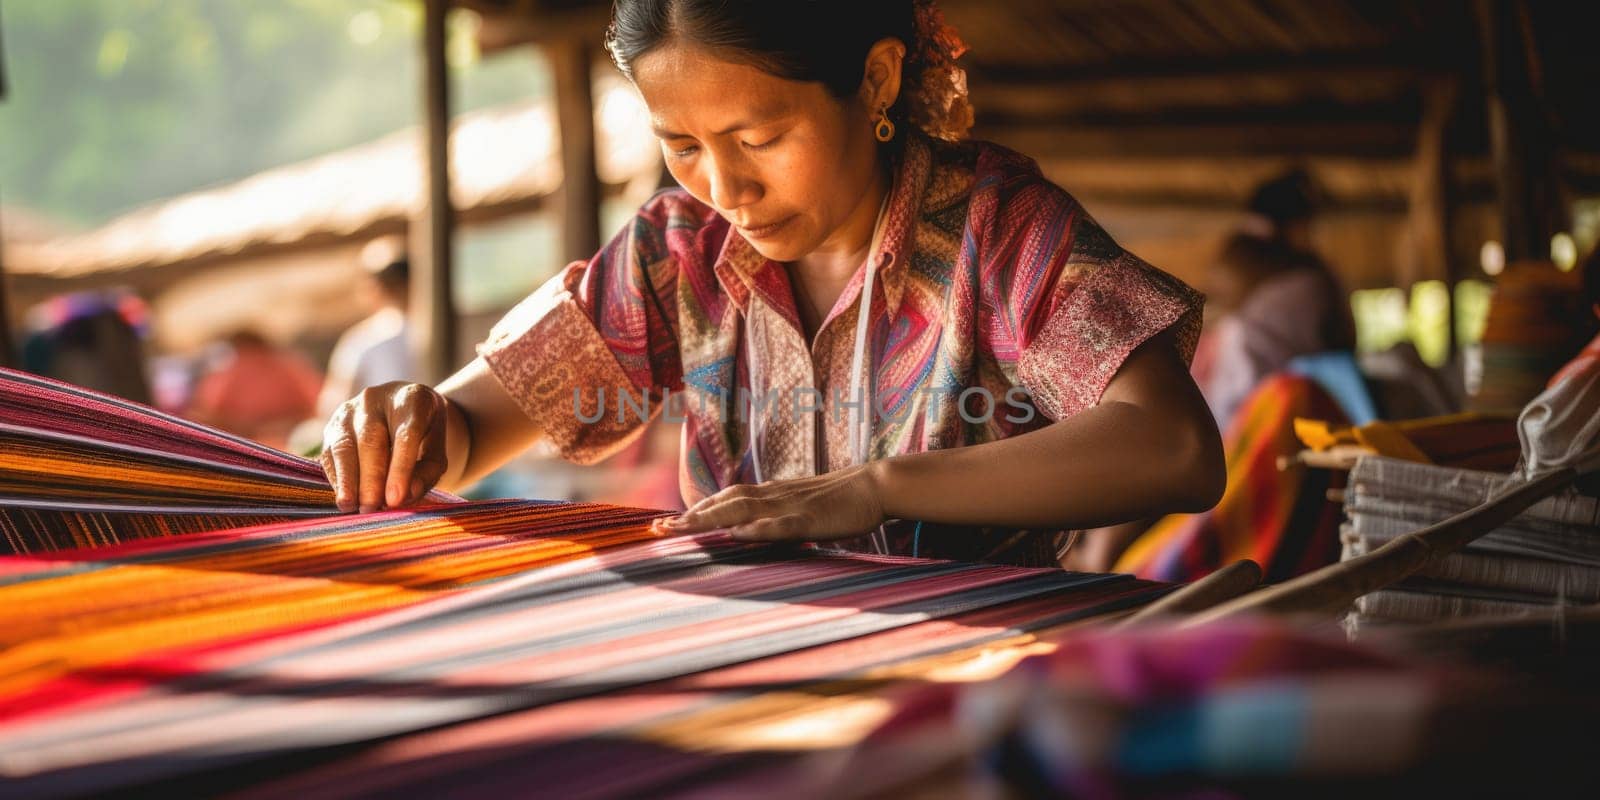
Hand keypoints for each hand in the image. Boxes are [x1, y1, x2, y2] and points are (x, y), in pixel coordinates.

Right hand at [321, 382, 449, 511]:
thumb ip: (426, 474)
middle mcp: (377, 399)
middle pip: (371, 440)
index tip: (395, 499)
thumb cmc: (424, 436)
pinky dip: (337, 478)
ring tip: (352, 507)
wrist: (402, 410)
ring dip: (347, 480)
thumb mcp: (437, 452)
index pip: (407, 434)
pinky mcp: (332, 426)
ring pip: (344, 446)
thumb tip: (402, 498)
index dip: (400, 468)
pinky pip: (330, 454)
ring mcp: (350, 410)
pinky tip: (345, 497)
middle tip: (372, 508)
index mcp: (412, 399)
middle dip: (370, 479)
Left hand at [652, 463, 887, 541]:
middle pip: (723, 503)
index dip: (693, 512)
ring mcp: (790, 505)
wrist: (873, 486)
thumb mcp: (797, 508)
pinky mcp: (810, 518)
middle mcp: (772, 496)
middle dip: (689, 517)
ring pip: (743, 509)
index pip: (723, 501)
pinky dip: (758, 528)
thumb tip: (742, 531)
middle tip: (657, 529)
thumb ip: (771, 518)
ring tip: (683, 528)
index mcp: (768, 495)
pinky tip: (739, 534)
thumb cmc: (837, 501)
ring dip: (711, 518)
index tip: (663, 525)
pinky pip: (780, 523)